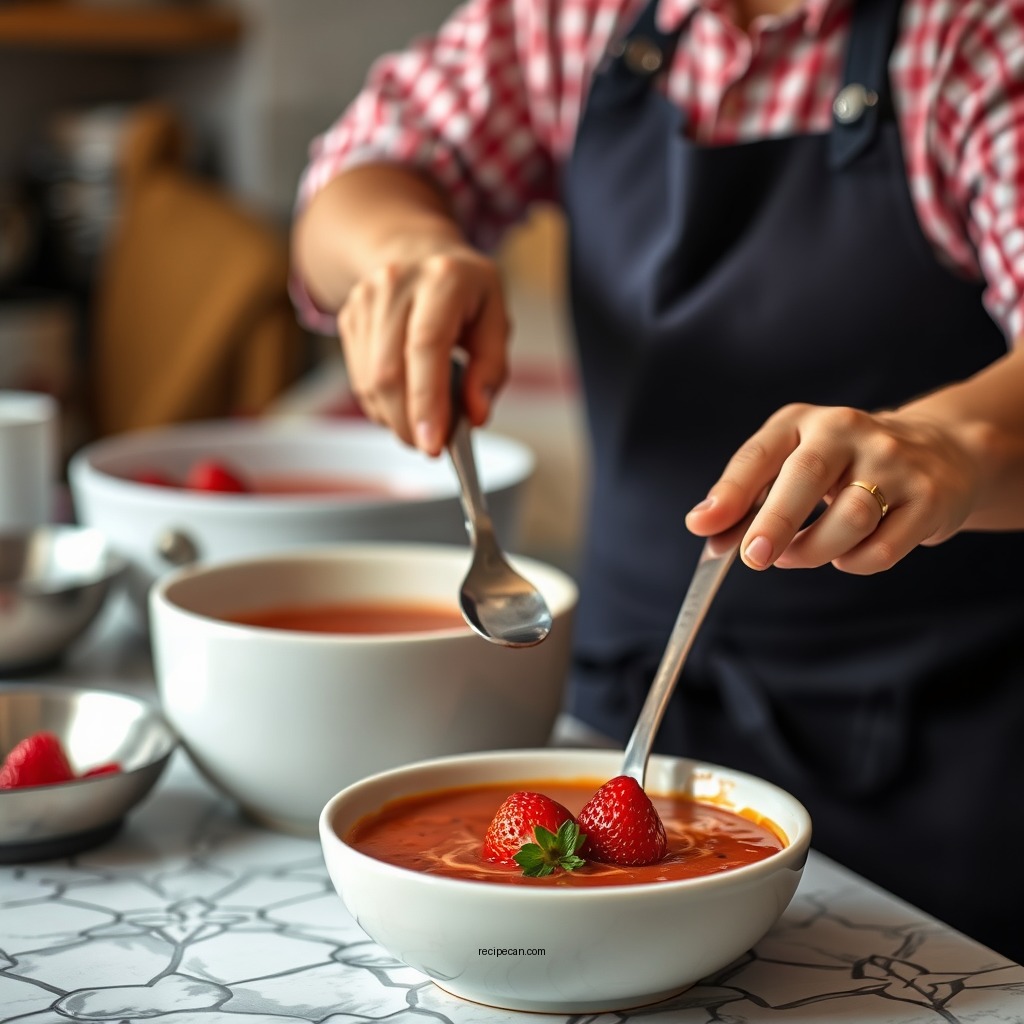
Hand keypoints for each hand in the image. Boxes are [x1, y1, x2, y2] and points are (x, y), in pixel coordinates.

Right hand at [337, 242, 510, 455]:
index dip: (428, 401)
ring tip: (422, 425)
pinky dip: (382, 405)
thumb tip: (475, 414)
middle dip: (408, 422)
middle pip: (389, 371)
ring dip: (395, 418)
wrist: (416, 251)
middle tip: (430, 448)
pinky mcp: (347, 317)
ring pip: (369, 381)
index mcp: (443, 279)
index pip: (427, 346)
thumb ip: (491, 369)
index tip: (434, 444)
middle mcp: (397, 283)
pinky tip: (403, 404)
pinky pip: (359, 379)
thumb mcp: (496, 319)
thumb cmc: (464, 292)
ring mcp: (365, 299)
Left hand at [684, 403, 978, 574]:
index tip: (702, 524)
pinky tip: (845, 554)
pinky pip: (882, 547)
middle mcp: (848, 431)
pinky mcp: (928, 497)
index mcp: (803, 422)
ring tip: (796, 555)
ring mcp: (894, 461)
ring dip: (813, 550)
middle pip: (807, 476)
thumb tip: (706, 530)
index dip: (730, 492)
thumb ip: (748, 499)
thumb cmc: (846, 465)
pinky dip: (854, 563)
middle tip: (753, 557)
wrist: (941, 451)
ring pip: (849, 517)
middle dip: (775, 522)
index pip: (760, 454)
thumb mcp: (793, 464)